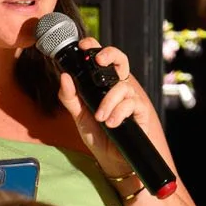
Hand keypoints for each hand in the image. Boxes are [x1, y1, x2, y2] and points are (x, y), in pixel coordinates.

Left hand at [54, 40, 159, 180]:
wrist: (112, 159)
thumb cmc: (98, 135)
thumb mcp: (78, 116)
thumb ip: (70, 97)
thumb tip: (64, 77)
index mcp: (103, 84)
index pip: (102, 60)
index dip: (95, 48)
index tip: (84, 46)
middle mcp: (118, 86)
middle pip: (120, 59)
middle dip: (110, 55)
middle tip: (98, 62)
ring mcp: (131, 97)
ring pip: (122, 86)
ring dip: (108, 102)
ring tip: (100, 118)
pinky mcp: (140, 110)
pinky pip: (131, 103)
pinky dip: (119, 113)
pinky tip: (112, 124)